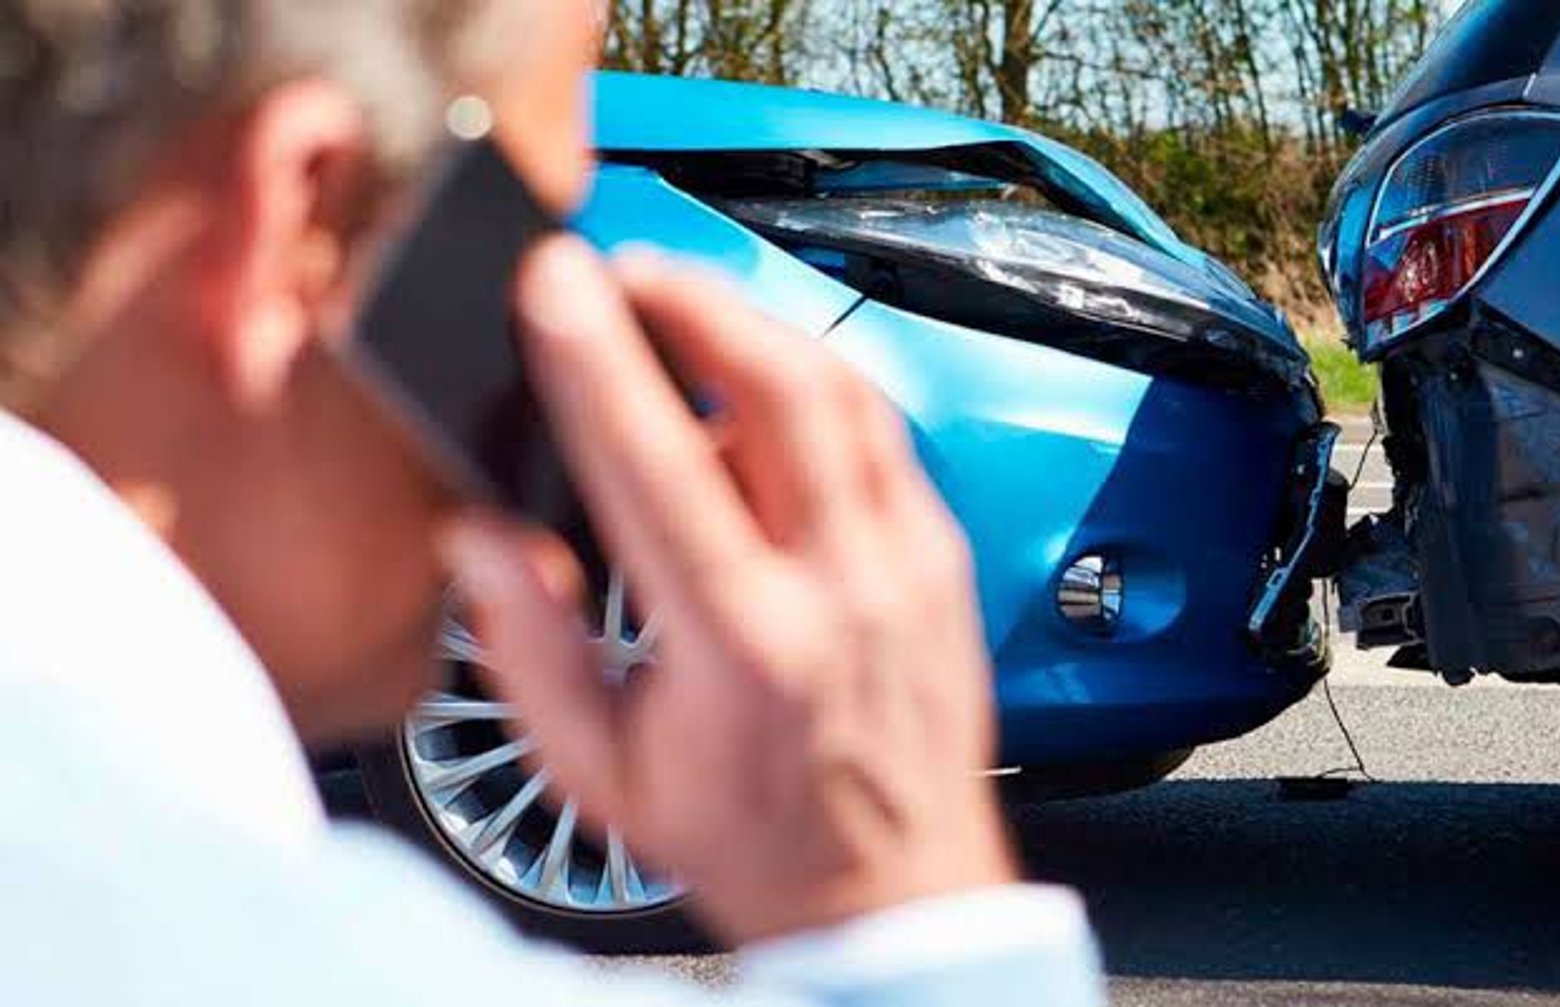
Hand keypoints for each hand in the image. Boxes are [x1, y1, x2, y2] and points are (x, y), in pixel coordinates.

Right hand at [439, 237, 1015, 943]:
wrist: (894, 894)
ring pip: (845, 391)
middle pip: (781, 386)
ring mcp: (909, 565)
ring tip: (684, 311)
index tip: (554, 283)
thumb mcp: (603, 773)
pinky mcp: (943, 557)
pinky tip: (760, 393)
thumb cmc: (751, 838)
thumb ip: (530, 649)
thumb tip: (479, 537)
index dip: (598, 359)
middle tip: (626, 271)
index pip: (662, 463)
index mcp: (744, 646)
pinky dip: (814, 388)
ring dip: (757, 328)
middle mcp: (843, 589)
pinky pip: (881, 432)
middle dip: (694, 299)